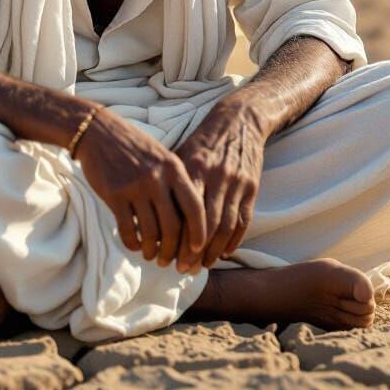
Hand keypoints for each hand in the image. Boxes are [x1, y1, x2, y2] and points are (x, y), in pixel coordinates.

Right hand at [75, 107, 206, 271]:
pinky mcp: (114, 194)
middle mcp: (157, 178)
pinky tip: (134, 245)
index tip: (197, 249)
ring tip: (152, 256)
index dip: (199, 233)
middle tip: (171, 262)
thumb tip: (188, 222)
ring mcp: (135, 186)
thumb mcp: (162, 157)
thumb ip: (175, 183)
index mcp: (174, 168)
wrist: (99, 132)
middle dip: (173, 250)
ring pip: (150, 232)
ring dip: (152, 251)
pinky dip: (133, 243)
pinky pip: (127, 229)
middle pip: (173, 226)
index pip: (194, 207)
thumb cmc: (134, 147)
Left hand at [175, 99, 265, 268]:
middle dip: (192, 251)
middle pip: (204, 224)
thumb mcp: (181, 152)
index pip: (181, 210)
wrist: (239, 120)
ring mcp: (235, 182)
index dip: (173, 237)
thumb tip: (137, 207)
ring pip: (225, 227)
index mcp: (192, 166)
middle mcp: (215, 175)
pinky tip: (223, 254)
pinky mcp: (251, 187)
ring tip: (201, 266)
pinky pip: (243, 221)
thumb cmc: (203, 140)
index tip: (163, 254)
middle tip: (181, 269)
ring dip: (213, 252)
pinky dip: (234, 241)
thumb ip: (164, 179)